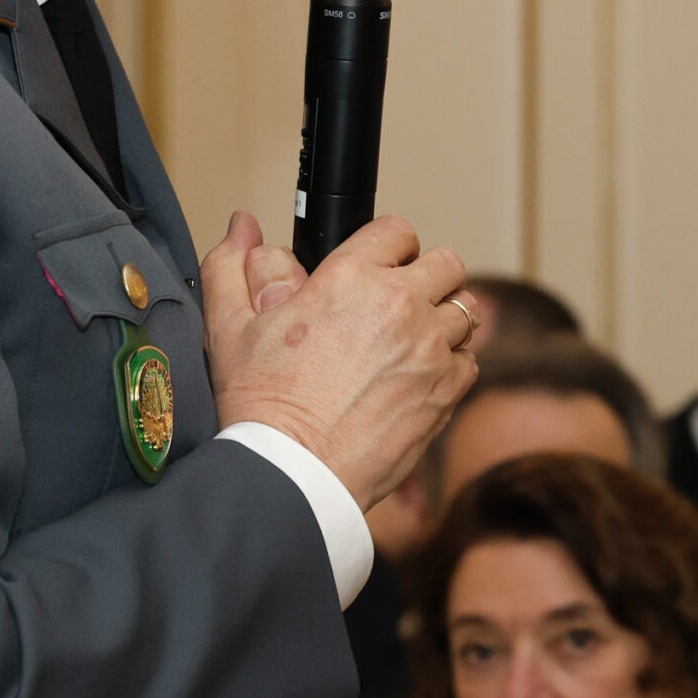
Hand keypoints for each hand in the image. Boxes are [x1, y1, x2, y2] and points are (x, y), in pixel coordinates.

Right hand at [200, 211, 475, 508]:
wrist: (294, 472)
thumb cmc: (261, 405)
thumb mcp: (229, 328)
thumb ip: (230, 266)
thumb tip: (240, 224)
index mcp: (348, 277)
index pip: (396, 231)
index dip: (387, 246)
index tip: (378, 267)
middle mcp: (399, 305)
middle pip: (446, 264)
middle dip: (426, 276)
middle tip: (400, 302)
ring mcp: (429, 348)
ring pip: (464, 311)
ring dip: (441, 321)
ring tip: (409, 343)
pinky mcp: (446, 391)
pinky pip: (468, 360)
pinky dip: (450, 365)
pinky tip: (417, 378)